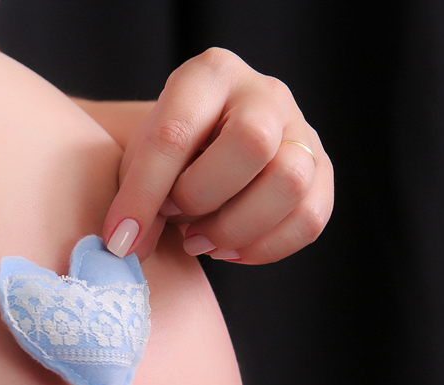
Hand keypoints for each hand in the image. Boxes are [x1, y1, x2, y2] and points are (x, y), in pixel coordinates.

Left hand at [103, 48, 332, 264]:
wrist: (204, 149)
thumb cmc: (167, 155)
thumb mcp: (136, 162)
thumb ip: (132, 198)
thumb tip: (134, 245)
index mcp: (208, 75)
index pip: (177, 132)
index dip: (144, 194)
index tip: (121, 238)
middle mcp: (264, 93)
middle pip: (253, 143)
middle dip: (203, 197)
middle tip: (175, 219)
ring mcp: (301, 130)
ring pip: (291, 182)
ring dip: (237, 228)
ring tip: (200, 241)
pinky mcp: (321, 171)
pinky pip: (310, 218)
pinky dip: (266, 247)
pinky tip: (229, 250)